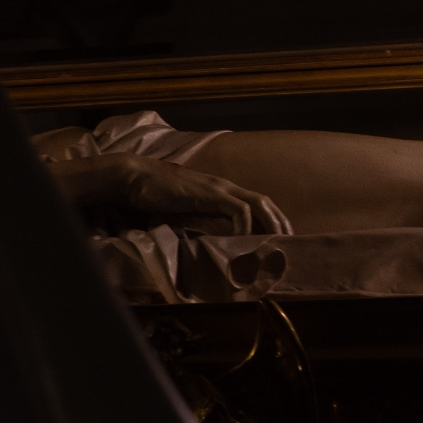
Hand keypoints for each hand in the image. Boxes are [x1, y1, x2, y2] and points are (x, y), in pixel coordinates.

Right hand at [55, 154, 292, 235]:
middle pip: (264, 201)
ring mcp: (218, 188)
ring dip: (270, 223)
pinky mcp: (209, 193)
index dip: (270, 219)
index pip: (255, 202)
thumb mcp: (184, 211)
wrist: (135, 178)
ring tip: (273, 244)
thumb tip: (212, 240)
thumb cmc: (154, 195)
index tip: (275, 239)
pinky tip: (241, 241)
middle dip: (279, 222)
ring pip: (258, 203)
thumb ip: (200, 219)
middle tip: (287, 244)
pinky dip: (245, 226)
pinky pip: (238, 210)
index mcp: (219, 190)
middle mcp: (224, 186)